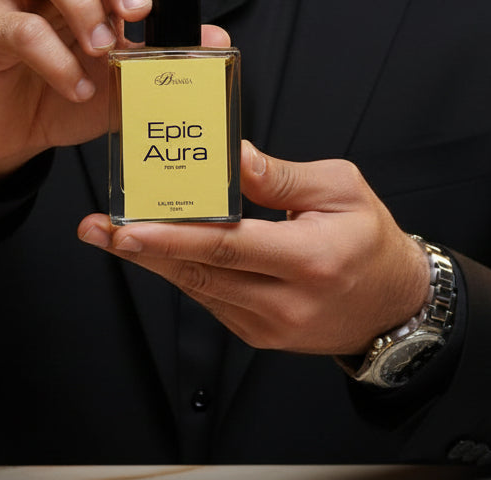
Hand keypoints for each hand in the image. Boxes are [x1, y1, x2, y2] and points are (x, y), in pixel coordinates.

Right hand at [0, 0, 222, 190]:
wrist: (8, 135)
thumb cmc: (63, 94)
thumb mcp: (123, 80)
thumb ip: (162, 59)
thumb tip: (216, 39)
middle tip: (140, 10)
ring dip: (84, 3)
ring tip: (104, 48)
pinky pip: (21, 29)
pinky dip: (57, 60)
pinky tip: (79, 88)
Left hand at [77, 140, 430, 355]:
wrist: (393, 304)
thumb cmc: (369, 238)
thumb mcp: (340, 188)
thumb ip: (281, 176)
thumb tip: (234, 157)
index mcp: (310, 259)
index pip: (228, 245)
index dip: (172, 237)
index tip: (127, 226)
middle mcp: (286, 301)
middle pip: (200, 272)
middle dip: (142, 249)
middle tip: (97, 229)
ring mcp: (269, 325)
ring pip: (198, 288)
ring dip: (152, 261)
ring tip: (110, 235)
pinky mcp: (257, 334)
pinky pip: (210, 299)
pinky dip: (181, 273)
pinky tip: (154, 252)